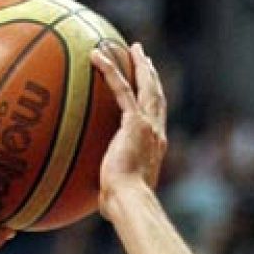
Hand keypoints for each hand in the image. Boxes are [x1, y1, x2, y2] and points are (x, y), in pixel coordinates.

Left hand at [91, 42, 166, 213]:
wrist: (129, 201)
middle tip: (144, 57)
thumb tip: (103, 204)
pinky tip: (96, 54)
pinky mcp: (134, 122)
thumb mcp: (116, 196)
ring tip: (132, 47)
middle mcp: (156, 133)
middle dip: (151, 74)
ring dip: (139, 64)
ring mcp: (147, 125)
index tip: (149, 88)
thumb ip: (110, 192)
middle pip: (156, 95)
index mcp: (155, 148)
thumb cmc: (121, 206)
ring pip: (145, 86)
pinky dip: (110, 69)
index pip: (156, 118)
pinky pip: (121, 88)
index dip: (154, 99)